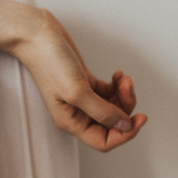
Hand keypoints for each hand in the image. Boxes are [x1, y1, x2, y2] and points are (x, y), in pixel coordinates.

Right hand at [18, 10, 147, 152]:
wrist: (38, 36)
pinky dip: (118, 86)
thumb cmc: (48, 62)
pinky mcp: (86, 84)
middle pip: (112, 124)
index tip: (139, 119)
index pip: (103, 141)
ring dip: (124, 94)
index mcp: (71, 121)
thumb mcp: (77, 91)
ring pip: (113, 107)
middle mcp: (77, 113)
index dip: (124, 134)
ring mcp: (82, 98)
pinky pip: (109, 93)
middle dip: (125, 107)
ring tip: (123, 79)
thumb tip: (124, 125)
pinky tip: (117, 75)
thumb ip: (102, 112)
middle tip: (128, 88)